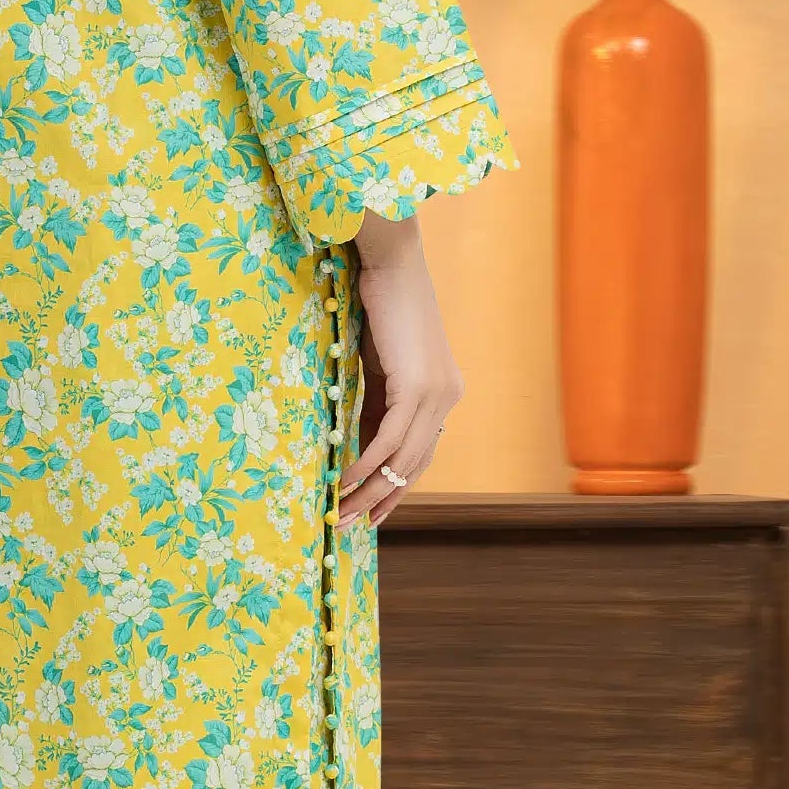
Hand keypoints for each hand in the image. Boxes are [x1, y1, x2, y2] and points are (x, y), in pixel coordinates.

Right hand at [336, 212, 460, 526]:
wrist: (392, 263)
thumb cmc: (381, 304)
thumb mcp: (380, 364)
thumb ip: (378, 402)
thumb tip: (361, 442)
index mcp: (443, 393)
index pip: (421, 453)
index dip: (396, 486)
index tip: (373, 512)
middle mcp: (446, 399)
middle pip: (414, 464)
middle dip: (383, 499)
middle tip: (354, 525)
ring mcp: (436, 395)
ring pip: (402, 459)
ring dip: (370, 491)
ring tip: (342, 513)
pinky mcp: (416, 388)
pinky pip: (388, 440)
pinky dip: (366, 465)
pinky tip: (343, 482)